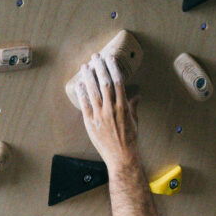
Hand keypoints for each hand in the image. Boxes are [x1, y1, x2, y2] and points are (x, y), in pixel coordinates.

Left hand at [75, 53, 139, 171]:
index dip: (113, 68)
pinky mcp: (90, 123)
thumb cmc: (130, 141)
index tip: (110, 58)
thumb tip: (137, 95)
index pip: (118, 82)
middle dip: (99, 67)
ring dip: (88, 77)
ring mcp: (99, 116)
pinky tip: (79, 84)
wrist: (122, 158)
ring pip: (92, 91)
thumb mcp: (134, 122)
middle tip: (95, 57)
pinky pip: (84, 105)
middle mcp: (111, 109)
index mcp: (123, 107)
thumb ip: (133, 107)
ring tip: (85, 67)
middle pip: (104, 83)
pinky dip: (81, 93)